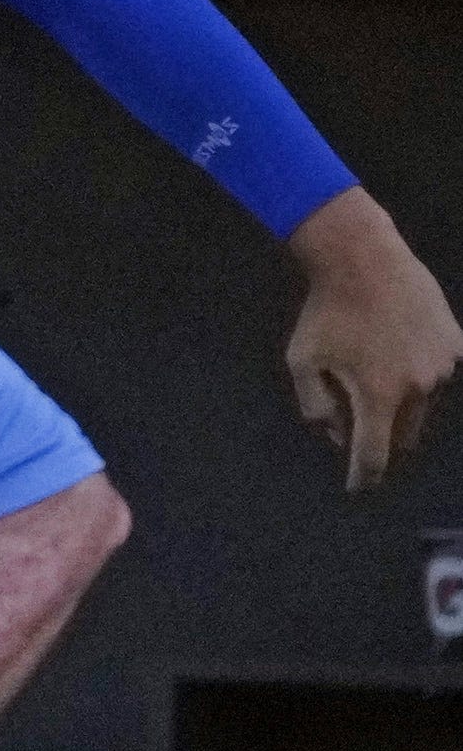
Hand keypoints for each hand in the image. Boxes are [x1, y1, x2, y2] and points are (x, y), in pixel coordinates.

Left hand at [281, 188, 459, 488]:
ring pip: (423, 409)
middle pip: (403, 436)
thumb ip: (317, 408)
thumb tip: (337, 439)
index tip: (358, 490)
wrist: (365, 260)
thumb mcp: (303, 363)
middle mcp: (420, 386)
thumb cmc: (326, 313)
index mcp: (380, 394)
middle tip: (358, 430)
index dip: (365, 476)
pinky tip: (394, 355)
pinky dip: (417, 380)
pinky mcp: (458, 347)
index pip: (375, 453)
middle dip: (382, 440)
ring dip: (400, 408)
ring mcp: (445, 366)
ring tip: (372, 375)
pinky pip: (437, 379)